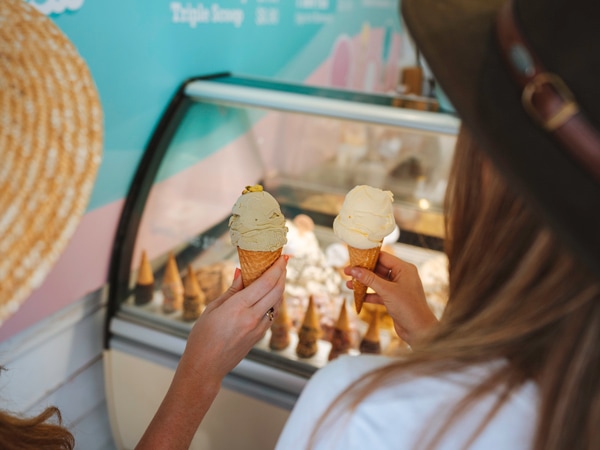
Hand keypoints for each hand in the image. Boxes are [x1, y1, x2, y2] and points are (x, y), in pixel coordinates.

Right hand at [136, 255, 287, 449]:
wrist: (205, 367)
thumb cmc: (202, 337)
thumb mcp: (213, 309)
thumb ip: (232, 290)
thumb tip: (242, 272)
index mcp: (238, 308)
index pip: (265, 283)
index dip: (277, 268)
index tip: (283, 257)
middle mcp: (252, 318)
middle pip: (276, 291)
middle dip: (283, 274)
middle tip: (284, 262)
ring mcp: (258, 329)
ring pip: (277, 303)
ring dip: (281, 287)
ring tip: (279, 275)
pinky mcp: (259, 336)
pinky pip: (272, 314)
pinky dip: (275, 301)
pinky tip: (272, 294)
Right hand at [345, 251, 437, 344]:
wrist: (419, 331)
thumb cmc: (408, 308)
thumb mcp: (387, 291)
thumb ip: (370, 279)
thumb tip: (354, 270)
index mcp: (404, 269)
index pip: (383, 257)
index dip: (367, 258)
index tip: (353, 258)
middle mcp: (402, 276)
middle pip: (378, 269)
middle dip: (363, 271)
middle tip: (347, 271)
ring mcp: (398, 288)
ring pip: (377, 282)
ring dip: (363, 283)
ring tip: (348, 283)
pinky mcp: (394, 299)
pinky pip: (378, 293)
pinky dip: (368, 294)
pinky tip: (357, 296)